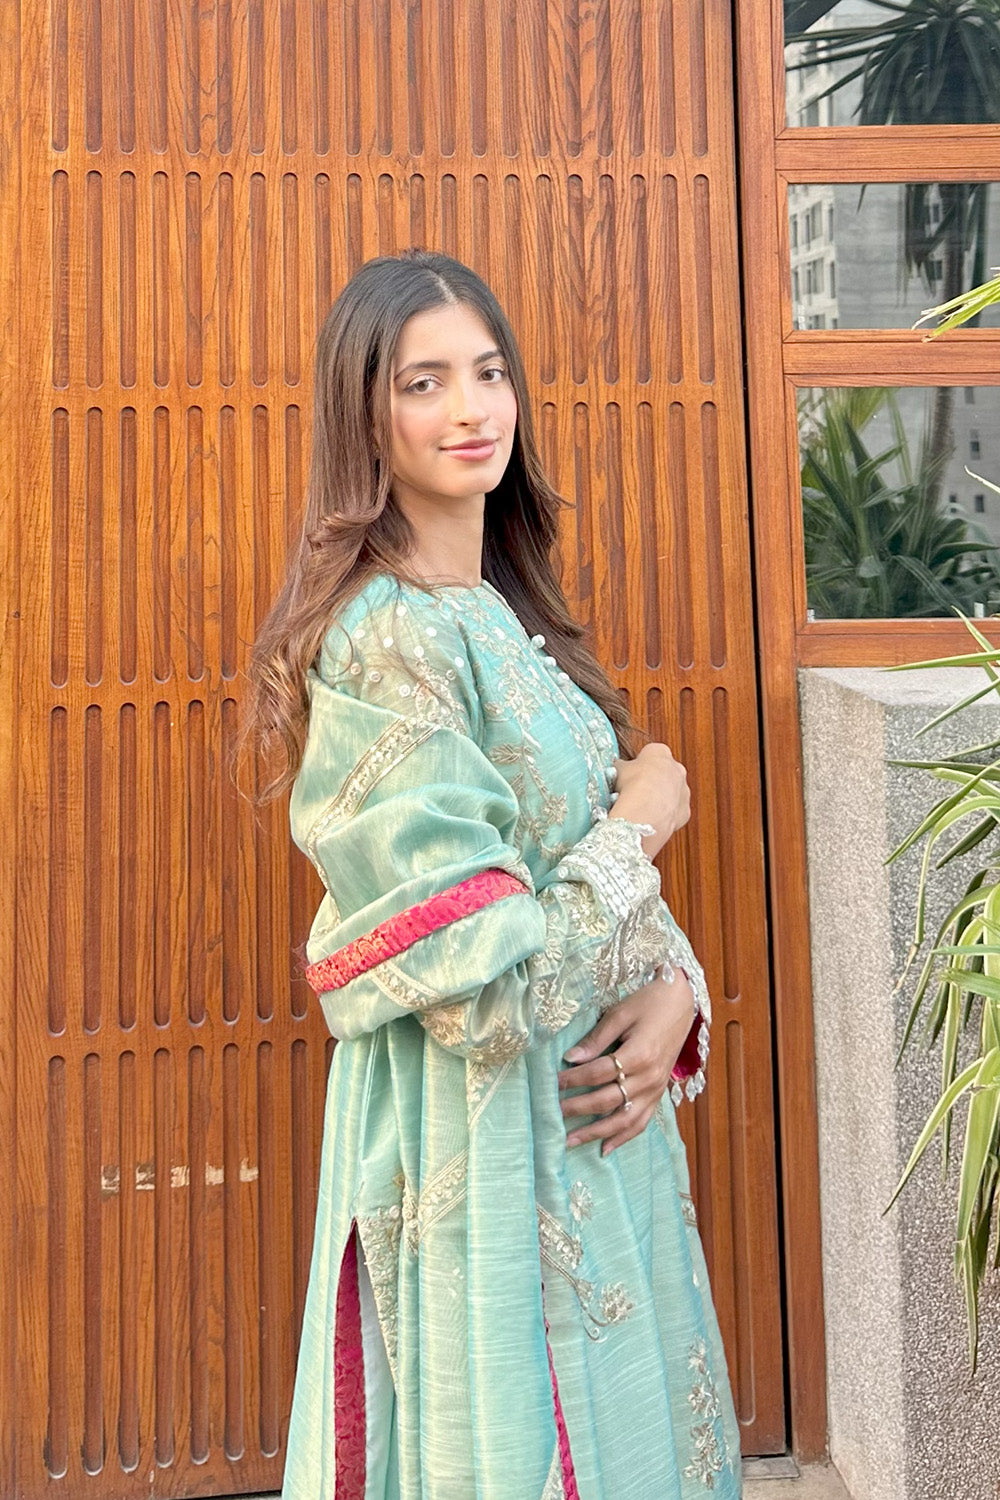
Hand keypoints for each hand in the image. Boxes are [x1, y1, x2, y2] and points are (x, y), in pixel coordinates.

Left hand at [557, 967, 696, 1155]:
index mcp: (639, 1054)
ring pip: (624, 1119)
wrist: (681, 1003)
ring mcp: (656, 1089)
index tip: (553, 1082)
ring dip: (596, 1133)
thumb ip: (596, 1038)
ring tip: (571, 1141)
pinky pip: (641, 1122)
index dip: (574, 1079)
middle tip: (553, 1113)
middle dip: (578, 1108)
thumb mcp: (620, 1013)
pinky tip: (605, 1147)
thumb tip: (570, 1058)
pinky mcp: (659, 1094)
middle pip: (608, 1100)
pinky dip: (623, 1137)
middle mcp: (649, 1077)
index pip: (599, 1073)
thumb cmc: (648, 1003)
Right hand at [608, 742, 689, 859]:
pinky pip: (674, 811)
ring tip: (643, 807)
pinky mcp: (684, 811)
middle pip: (665, 772)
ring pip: (672, 793)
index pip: (650, 753)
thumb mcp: (618, 769)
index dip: (639, 764)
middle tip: (637, 790)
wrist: (646, 810)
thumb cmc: (633, 785)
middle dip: (653, 780)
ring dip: (661, 798)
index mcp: (660, 752)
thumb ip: (620, 767)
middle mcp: (677, 769)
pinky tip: (651, 818)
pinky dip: (665, 814)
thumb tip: (617, 768)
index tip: (631, 773)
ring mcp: (683, 790)